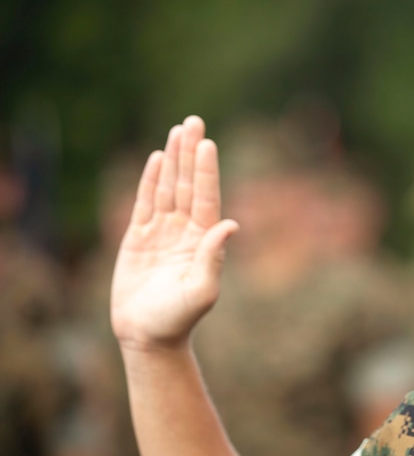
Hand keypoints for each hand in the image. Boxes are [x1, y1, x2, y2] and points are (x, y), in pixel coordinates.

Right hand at [110, 116, 238, 349]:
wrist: (149, 335)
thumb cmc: (179, 318)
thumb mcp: (203, 290)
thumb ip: (214, 257)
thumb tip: (231, 224)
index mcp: (204, 241)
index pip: (206, 197)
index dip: (205, 170)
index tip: (207, 143)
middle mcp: (186, 231)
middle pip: (187, 184)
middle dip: (190, 153)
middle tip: (193, 120)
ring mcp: (162, 232)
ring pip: (167, 187)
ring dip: (172, 159)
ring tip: (177, 130)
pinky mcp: (139, 237)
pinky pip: (145, 202)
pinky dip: (150, 180)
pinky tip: (157, 158)